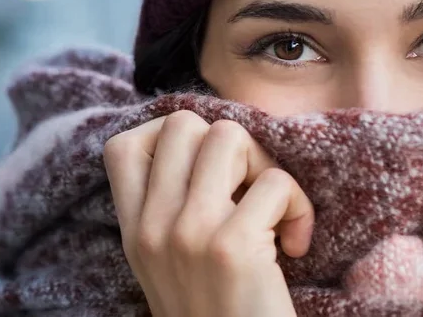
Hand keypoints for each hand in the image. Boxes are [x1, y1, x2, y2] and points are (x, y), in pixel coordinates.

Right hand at [103, 110, 314, 316]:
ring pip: (229, 136)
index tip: (205, 171)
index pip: (123, 146)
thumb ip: (169, 209)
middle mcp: (152, 227)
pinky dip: (298, 208)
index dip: (169, 139)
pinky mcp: (232, 247)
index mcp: (134, 230)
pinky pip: (275, 183)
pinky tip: (295, 246)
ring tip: (273, 210)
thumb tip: (209, 142)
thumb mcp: (167, 264)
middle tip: (247, 188)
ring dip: (265, 166)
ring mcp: (188, 233)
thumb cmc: (215, 315)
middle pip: (184, 124)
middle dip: (229, 145)